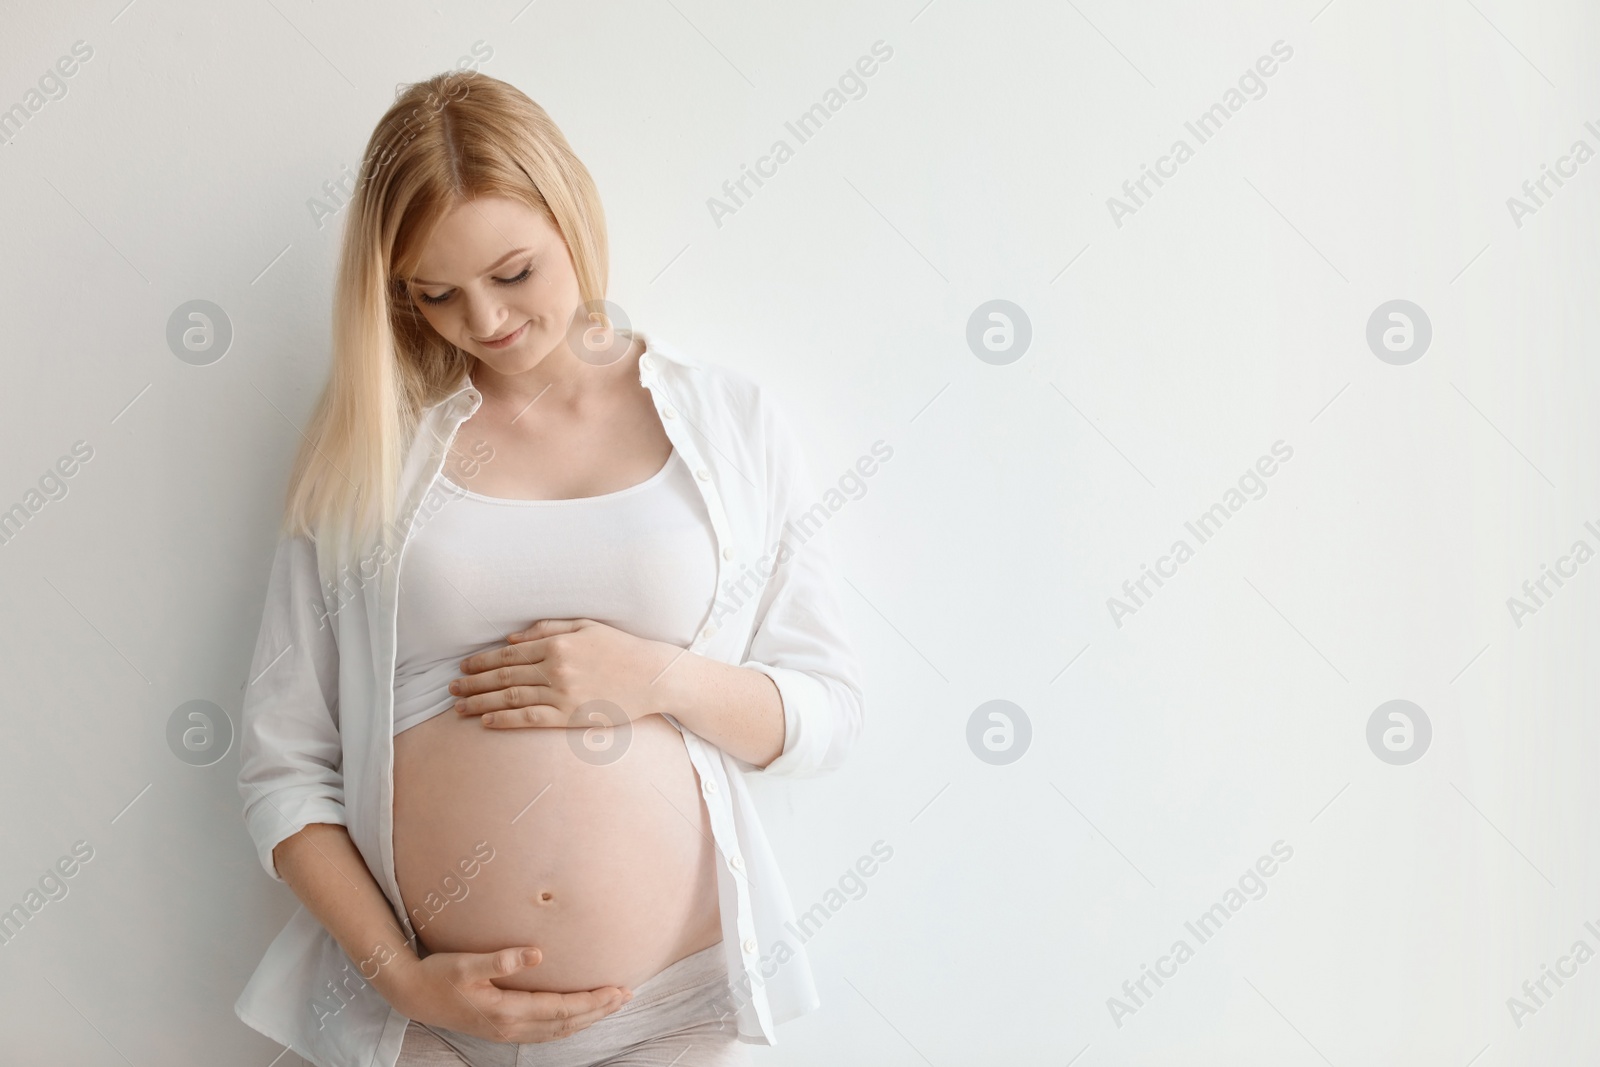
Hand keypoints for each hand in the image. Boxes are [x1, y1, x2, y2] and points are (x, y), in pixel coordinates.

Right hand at [388, 945, 633, 1042]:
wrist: (412, 995)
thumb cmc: (438, 974)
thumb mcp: (465, 963)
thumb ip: (500, 959)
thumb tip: (536, 953)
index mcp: (507, 1011)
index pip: (561, 1009)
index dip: (592, 1001)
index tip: (618, 989)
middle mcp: (510, 1027)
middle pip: (566, 1023)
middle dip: (598, 1010)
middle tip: (627, 995)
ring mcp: (506, 1032)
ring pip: (558, 1031)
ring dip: (587, 1018)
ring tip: (611, 1004)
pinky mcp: (501, 1030)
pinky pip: (545, 1032)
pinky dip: (567, 1025)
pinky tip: (577, 1016)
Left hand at [451, 618, 685, 729]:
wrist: (655, 676)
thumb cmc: (623, 648)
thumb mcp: (587, 626)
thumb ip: (549, 628)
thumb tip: (512, 637)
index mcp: (557, 644)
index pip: (509, 653)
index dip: (482, 661)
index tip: (464, 666)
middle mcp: (555, 667)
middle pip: (503, 675)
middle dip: (473, 682)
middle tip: (451, 687)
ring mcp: (562, 693)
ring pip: (510, 697)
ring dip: (480, 702)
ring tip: (458, 706)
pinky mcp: (571, 715)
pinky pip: (530, 719)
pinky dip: (504, 720)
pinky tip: (486, 722)